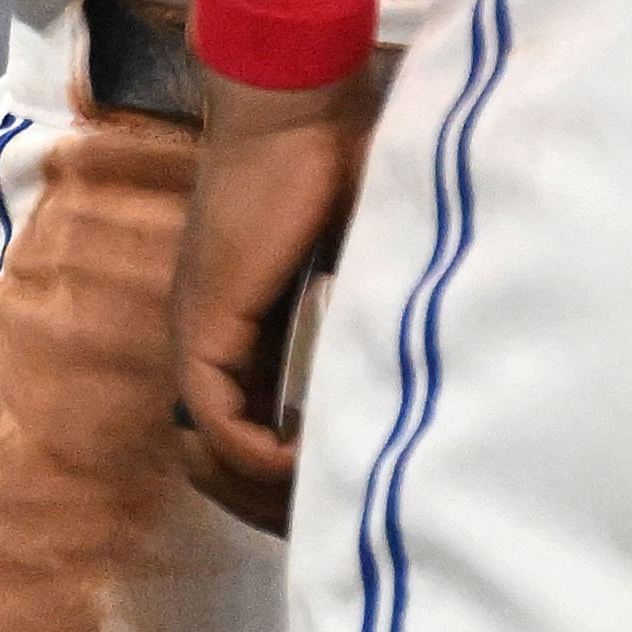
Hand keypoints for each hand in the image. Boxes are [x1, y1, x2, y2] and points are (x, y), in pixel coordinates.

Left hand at [172, 61, 388, 534]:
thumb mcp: (368, 264)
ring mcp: (200, 334)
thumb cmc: (343, 161)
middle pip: (218, 461)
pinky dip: (256, 457)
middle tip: (330, 526)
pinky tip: (307, 464)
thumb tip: (430, 371)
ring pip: (208, 452)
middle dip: (271, 505)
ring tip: (323, 505)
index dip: (286, 482)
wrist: (301, 105)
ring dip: (262, 492)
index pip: (246, 437)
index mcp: (247, 331)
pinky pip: (216, 420)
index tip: (341, 500)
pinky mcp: (206, 322)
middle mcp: (212, 341)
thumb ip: (375, 315)